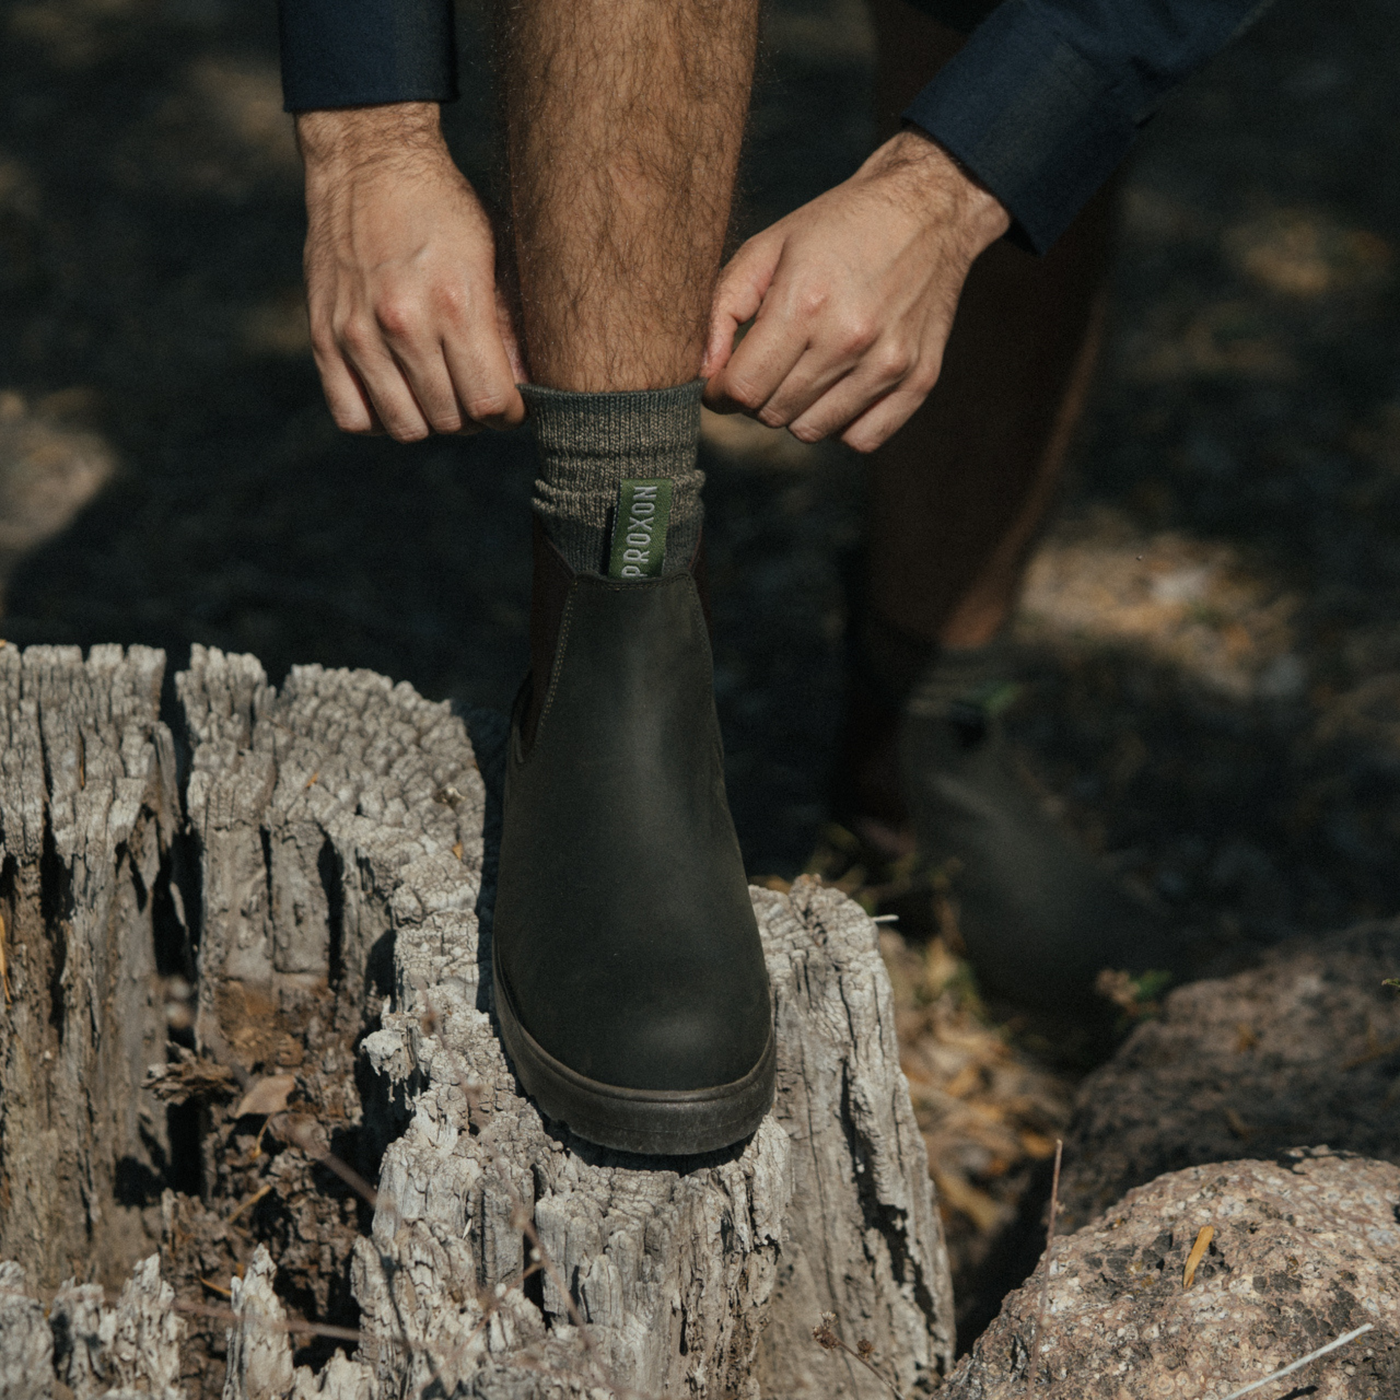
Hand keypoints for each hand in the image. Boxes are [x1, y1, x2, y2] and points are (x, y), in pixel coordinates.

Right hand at [297, 103, 525, 441]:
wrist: (366, 160)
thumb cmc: (442, 209)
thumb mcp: (490, 257)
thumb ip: (507, 329)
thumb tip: (528, 389)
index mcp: (456, 303)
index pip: (489, 402)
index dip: (508, 413)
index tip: (510, 402)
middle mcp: (404, 323)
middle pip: (450, 420)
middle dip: (474, 418)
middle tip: (475, 393)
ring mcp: (358, 334)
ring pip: (405, 428)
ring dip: (430, 421)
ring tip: (439, 394)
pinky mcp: (324, 337)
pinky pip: (352, 416)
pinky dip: (379, 419)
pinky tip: (396, 393)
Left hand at [702, 130, 1008, 452]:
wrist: (928, 208)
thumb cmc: (838, 226)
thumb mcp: (767, 248)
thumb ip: (722, 309)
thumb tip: (702, 374)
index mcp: (805, 302)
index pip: (743, 390)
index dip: (720, 393)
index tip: (722, 380)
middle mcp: (849, 338)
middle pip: (773, 414)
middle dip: (757, 397)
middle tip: (767, 364)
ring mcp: (888, 364)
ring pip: (812, 431)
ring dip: (797, 410)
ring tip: (805, 369)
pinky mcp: (919, 380)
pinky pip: (861, 439)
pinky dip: (841, 424)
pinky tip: (839, 387)